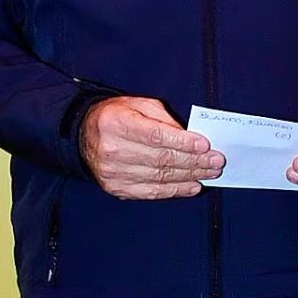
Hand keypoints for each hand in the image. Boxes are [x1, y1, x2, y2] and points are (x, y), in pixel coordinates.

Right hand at [80, 96, 224, 199]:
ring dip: (190, 176)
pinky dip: (175, 190)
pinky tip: (192, 185)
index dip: (182, 142)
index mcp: (116, 123)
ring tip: (210, 172)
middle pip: (161, 159)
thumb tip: (188, 136)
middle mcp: (112, 150)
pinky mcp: (117, 188)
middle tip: (216, 160)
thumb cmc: (115, 117)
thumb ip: (163, 118)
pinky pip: (152, 192)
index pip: (155, 136)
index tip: (205, 145)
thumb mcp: (137, 104)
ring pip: (160, 177)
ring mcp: (114, 173)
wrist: (82, 137)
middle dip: (194, 161)